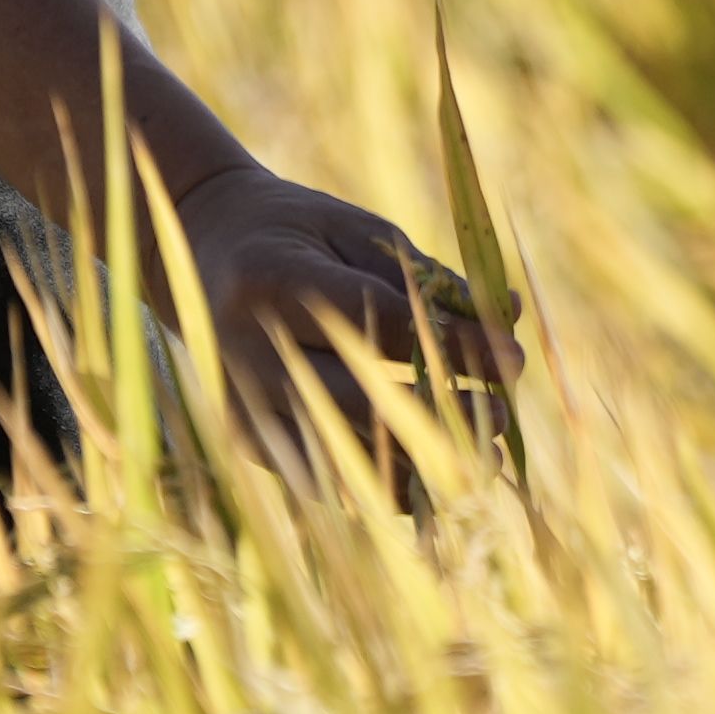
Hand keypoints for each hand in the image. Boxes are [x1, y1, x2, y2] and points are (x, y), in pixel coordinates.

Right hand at [162, 161, 516, 443]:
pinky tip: (434, 477)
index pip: (385, 328)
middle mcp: (253, 352)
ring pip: (345, 453)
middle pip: (365, 401)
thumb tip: (508, 313)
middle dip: (446, 413)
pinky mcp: (247, 437)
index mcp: (279, 284)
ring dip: (423, 463)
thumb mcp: (358, 230)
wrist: (200, 250)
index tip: (514, 359)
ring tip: (484, 456)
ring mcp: (245, 402)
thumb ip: (428, 276)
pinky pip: (324, 476)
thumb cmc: (296, 230)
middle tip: (504, 414)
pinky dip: (382, 483)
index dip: (457, 349)